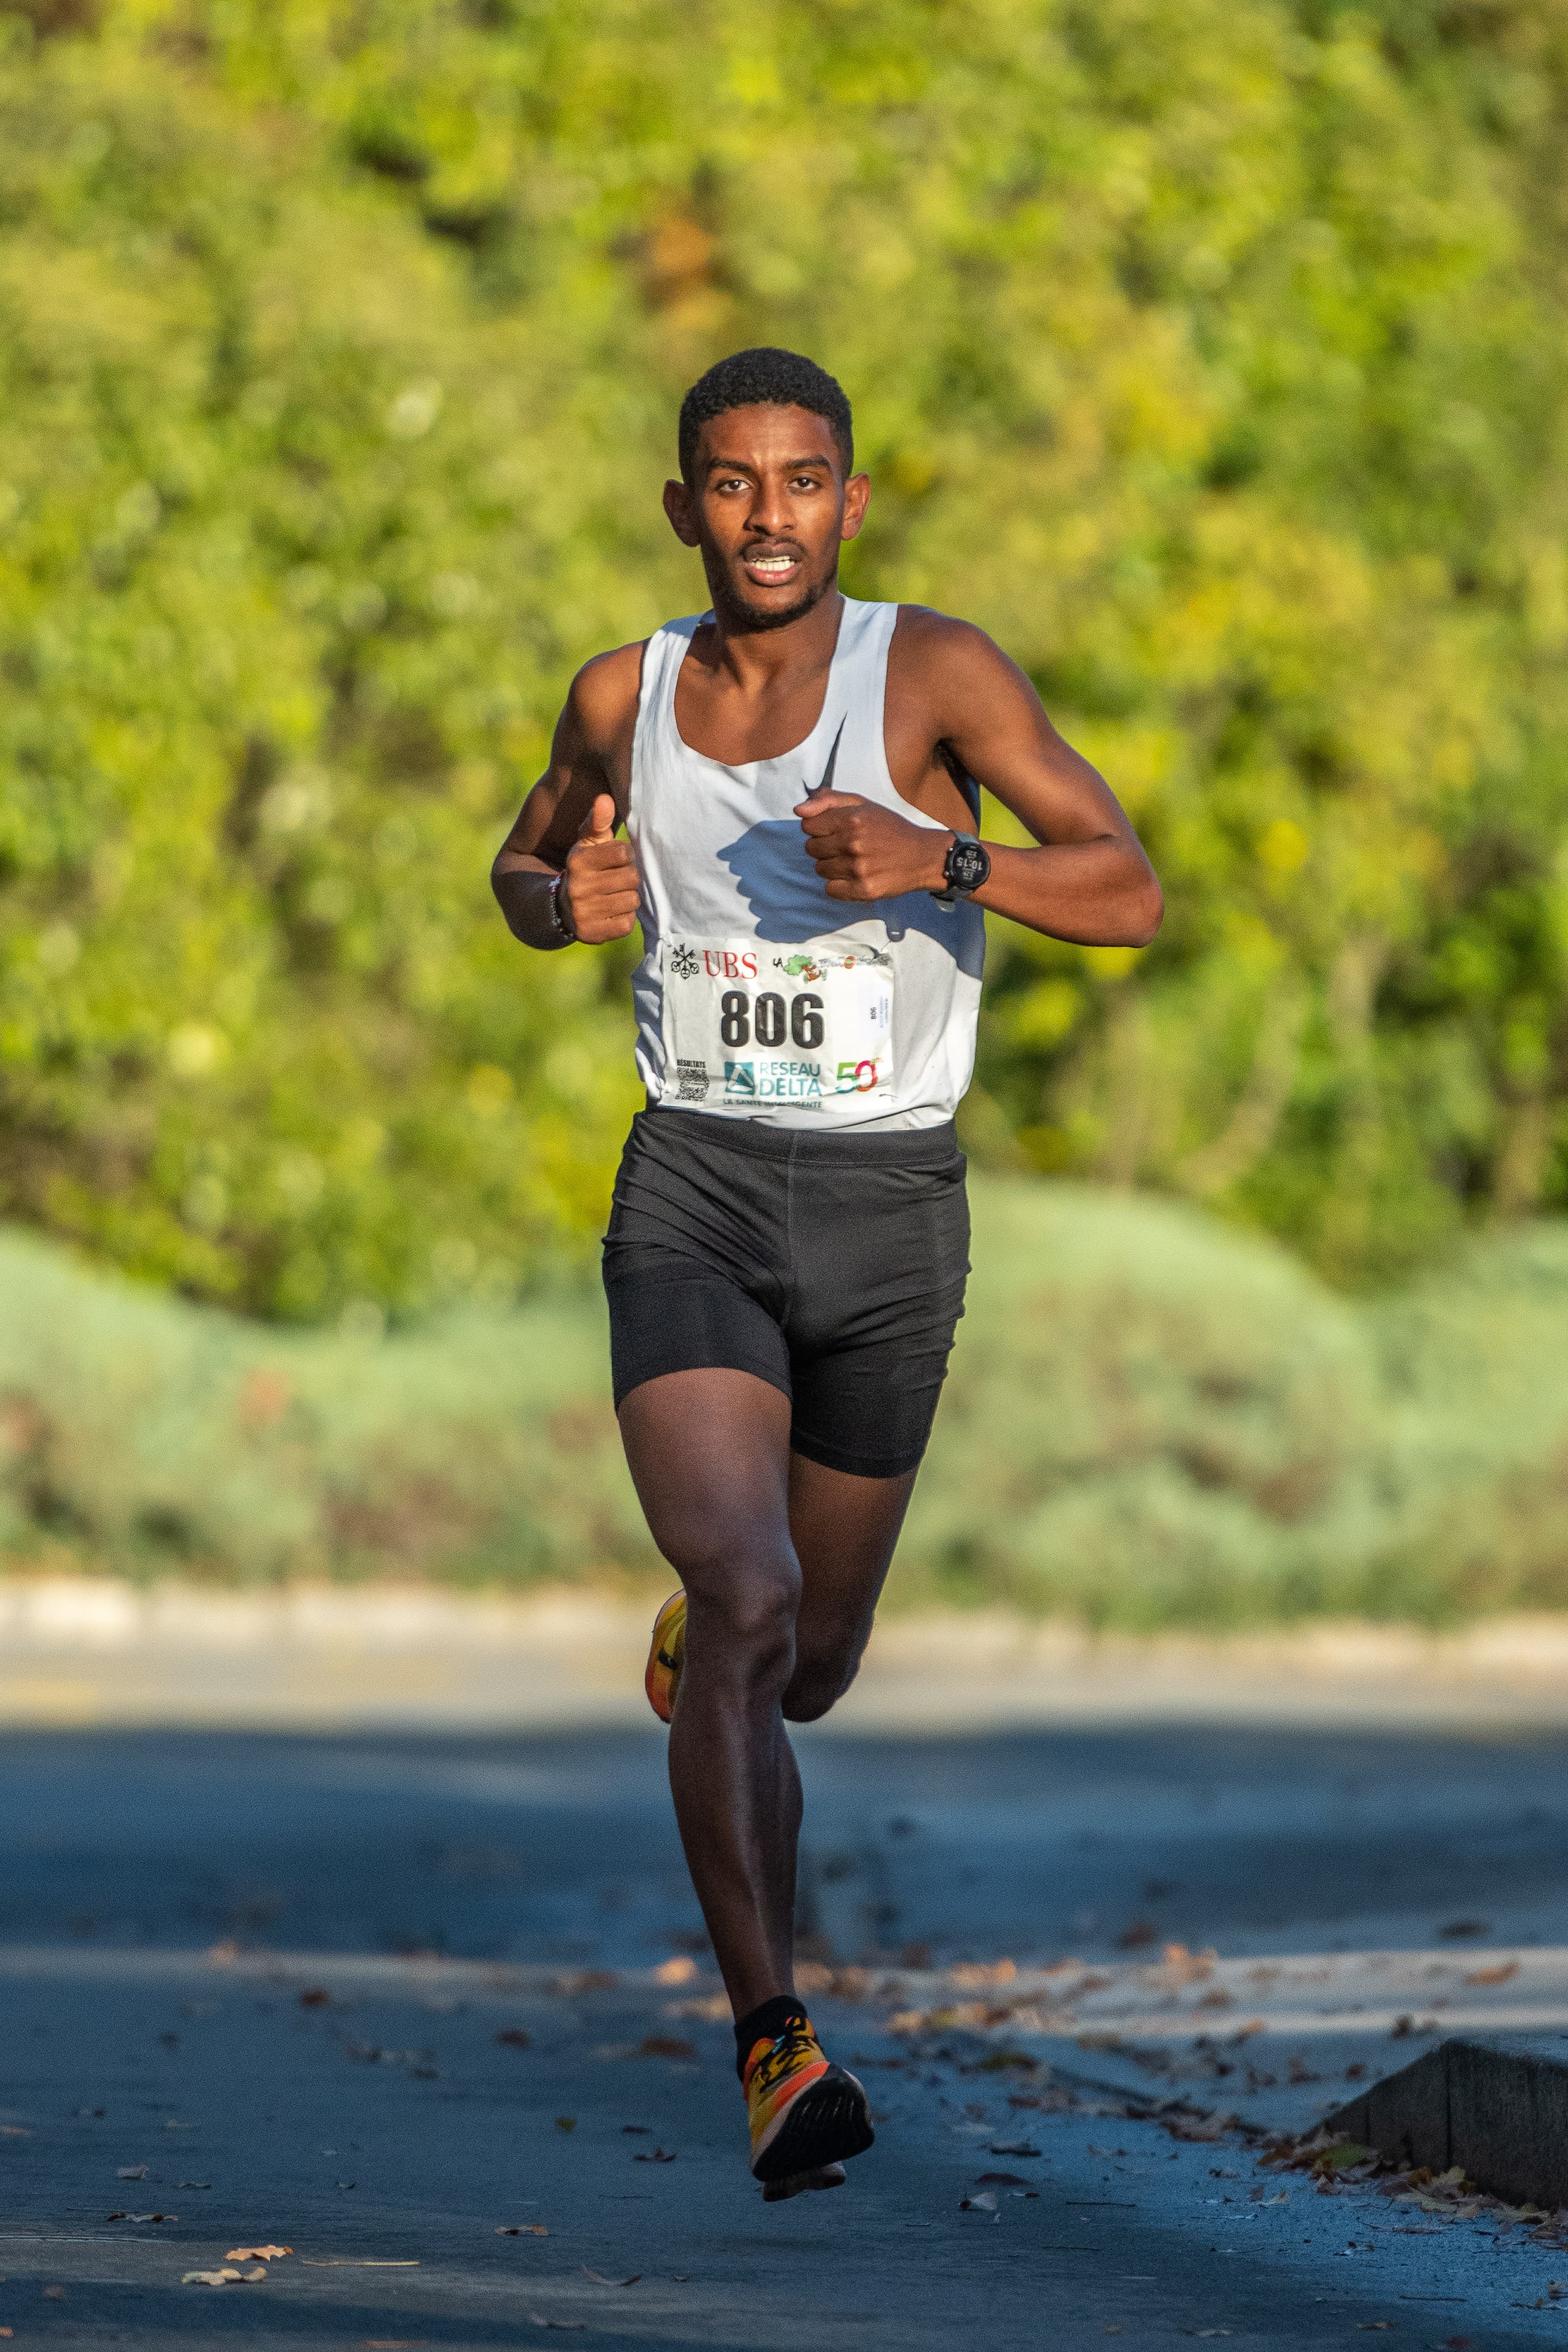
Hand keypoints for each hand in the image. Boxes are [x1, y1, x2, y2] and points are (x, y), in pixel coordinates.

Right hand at [561, 795, 638, 942]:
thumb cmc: (584, 868)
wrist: (559, 907)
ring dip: (627, 898)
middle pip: (631, 878)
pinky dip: (624, 919)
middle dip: (628, 878)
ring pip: (632, 901)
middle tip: (615, 880)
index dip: (625, 855)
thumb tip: (604, 799)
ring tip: (613, 896)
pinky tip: (611, 912)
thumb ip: (597, 821)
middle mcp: (578, 887)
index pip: (623, 853)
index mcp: (577, 861)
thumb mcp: (587, 844)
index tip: (616, 859)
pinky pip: (627, 924)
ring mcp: (583, 913)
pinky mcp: (591, 935)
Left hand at [794, 790, 950, 901]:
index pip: (808, 825)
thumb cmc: (890, 829)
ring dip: (832, 866)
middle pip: (811, 849)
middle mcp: (853, 843)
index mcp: (852, 818)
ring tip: (854, 860)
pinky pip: (830, 889)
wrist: (922, 856)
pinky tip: (855, 876)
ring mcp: (858, 868)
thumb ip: (828, 800)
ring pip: (820, 869)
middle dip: (825, 847)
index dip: (819, 828)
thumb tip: (799, 809)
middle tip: (847, 846)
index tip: (835, 830)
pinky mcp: (863, 890)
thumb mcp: (863, 804)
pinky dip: (839, 885)